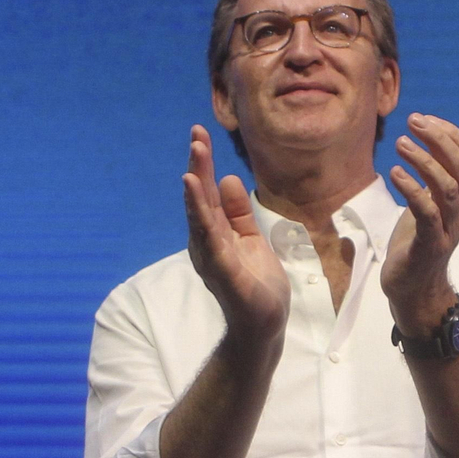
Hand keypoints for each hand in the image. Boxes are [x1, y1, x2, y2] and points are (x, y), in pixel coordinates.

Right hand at [182, 125, 288, 343]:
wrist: (265, 322)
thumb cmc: (256, 283)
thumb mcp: (251, 239)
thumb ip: (239, 213)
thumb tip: (229, 179)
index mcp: (215, 233)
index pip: (209, 193)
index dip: (204, 165)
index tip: (200, 135)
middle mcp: (207, 241)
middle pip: (201, 198)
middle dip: (199, 166)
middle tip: (197, 135)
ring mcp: (212, 254)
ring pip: (201, 214)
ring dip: (197, 186)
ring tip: (194, 160)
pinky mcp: (222, 267)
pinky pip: (211, 236)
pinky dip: (202, 214)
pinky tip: (198, 193)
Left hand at [383, 113, 458, 328]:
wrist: (414, 289)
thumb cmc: (417, 242)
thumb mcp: (427, 203)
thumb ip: (431, 177)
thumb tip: (425, 139)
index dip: (451, 133)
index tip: (425, 118)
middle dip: (438, 138)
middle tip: (412, 121)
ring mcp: (449, 227)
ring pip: (449, 186)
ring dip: (424, 160)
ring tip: (400, 143)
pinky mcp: (431, 244)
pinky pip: (427, 212)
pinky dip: (412, 189)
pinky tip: (395, 173)